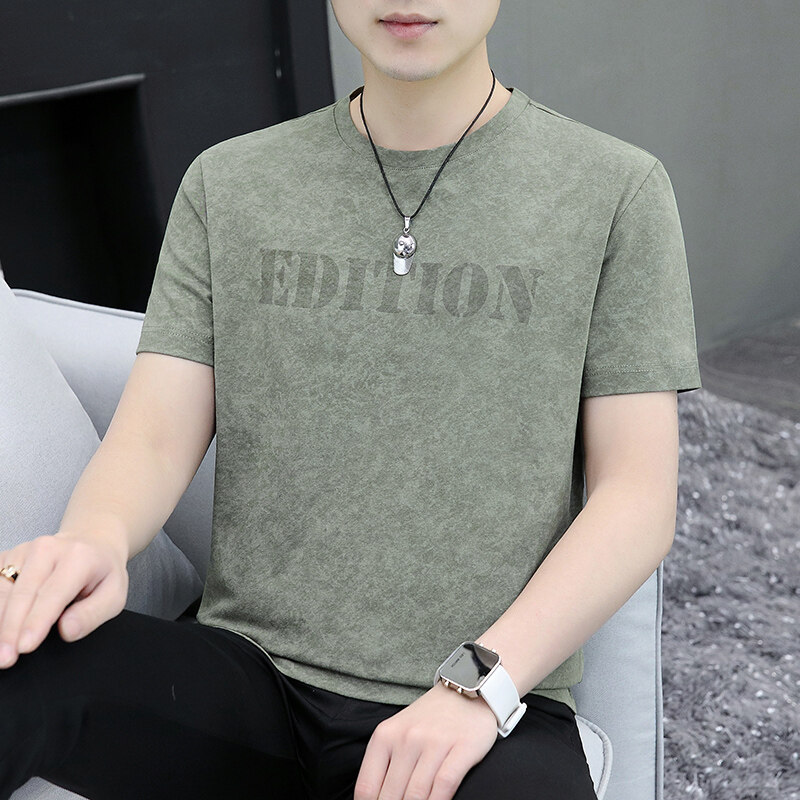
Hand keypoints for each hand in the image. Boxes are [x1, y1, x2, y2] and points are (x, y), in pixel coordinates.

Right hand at [0, 531, 128, 668]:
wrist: (92, 543)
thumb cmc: (102, 572)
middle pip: (22, 594)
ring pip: (1, 589)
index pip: (53, 594)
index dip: (37, 621)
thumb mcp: (114, 594)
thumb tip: (67, 630)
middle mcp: (47, 549)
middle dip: (10, 629)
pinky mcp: (7, 557)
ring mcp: (24, 551)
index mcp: (78, 558)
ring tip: (0, 650)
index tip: (25, 646)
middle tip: (5, 658)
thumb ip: (92, 614)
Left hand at [353, 680, 498, 799]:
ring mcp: (434, 743)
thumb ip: (385, 765)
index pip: (367, 788)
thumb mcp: (397, 733)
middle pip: (391, 796)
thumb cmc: (428, 719)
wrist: (465, 690)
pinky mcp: (462, 748)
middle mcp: (407, 738)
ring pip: (416, 795)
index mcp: (385, 736)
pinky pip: (444, 785)